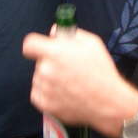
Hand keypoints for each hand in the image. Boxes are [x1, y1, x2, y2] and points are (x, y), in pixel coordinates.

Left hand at [22, 28, 137, 137]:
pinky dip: (47, 93)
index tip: (42, 48)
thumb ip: (71, 34)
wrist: (108, 103)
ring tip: (69, 83)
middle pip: (39, 62)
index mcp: (55, 52)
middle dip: (49, 62)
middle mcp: (46, 70)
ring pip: (38, 78)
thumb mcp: (92, 43)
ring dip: (48, 78)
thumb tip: (54, 32)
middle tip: (67, 68)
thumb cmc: (101, 72)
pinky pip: (38, 94)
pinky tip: (63, 92)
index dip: (35, 45)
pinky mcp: (45, 105)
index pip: (30, 44)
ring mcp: (44, 89)